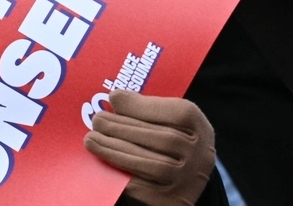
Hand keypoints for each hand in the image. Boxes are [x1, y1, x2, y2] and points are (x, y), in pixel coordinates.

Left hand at [83, 91, 213, 205]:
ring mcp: (187, 181)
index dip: (145, 106)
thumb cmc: (170, 140)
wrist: (184, 177)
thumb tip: (115, 98)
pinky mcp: (171, 200)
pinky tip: (103, 158)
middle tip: (97, 120)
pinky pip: (143, 186)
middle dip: (124, 128)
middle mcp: (200, 157)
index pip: (180, 114)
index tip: (113, 98)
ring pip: (153, 165)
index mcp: (201, 129)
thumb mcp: (169, 120)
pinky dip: (120, 170)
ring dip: (116, 150)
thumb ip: (148, 108)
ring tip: (91, 138)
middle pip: (164, 140)